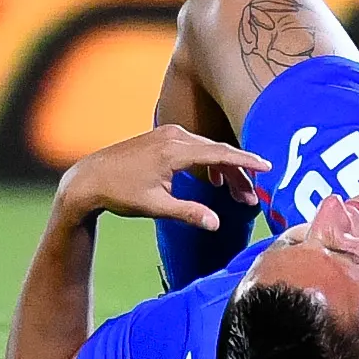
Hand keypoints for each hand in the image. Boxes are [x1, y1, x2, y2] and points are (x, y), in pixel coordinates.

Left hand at [56, 124, 266, 227]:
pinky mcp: (163, 137)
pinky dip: (209, 162)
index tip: (268, 167)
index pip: (220, 153)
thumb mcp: (156, 206)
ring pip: (208, 150)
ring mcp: (168, 134)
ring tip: (238, 194)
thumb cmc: (121, 193)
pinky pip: (196, 147)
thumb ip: (188, 213)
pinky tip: (214, 181)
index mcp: (175, 151)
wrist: (90, 178)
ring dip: (225, 170)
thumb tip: (216, 223)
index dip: (246, 161)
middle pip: (218, 152)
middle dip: (239, 174)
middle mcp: (174, 136)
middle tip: (252, 198)